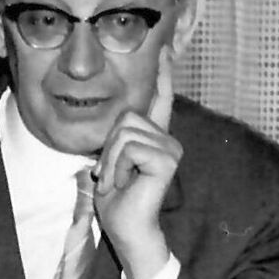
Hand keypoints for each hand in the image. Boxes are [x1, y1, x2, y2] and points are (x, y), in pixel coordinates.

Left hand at [92, 47, 180, 278]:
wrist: (127, 229)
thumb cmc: (117, 200)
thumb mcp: (112, 160)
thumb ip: (118, 137)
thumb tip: (119, 117)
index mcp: (155, 137)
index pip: (161, 99)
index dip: (163, 74)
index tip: (164, 49)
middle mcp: (168, 139)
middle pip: (126, 116)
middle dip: (108, 147)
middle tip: (111, 175)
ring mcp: (170, 148)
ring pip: (125, 131)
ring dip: (111, 160)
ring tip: (117, 181)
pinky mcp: (166, 160)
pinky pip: (129, 147)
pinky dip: (117, 167)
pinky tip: (124, 184)